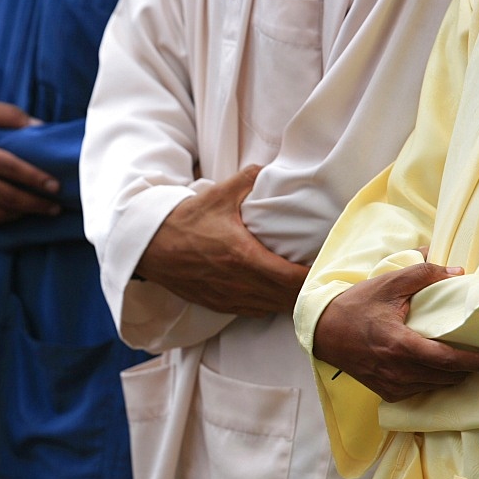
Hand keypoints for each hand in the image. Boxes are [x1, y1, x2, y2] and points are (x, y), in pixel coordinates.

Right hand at [0, 97, 60, 227]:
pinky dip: (1, 221)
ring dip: (20, 216)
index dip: (35, 179)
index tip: (55, 186)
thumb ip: (7, 114)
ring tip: (40, 211)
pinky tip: (16, 214)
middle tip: (55, 207)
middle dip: (35, 205)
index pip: (10, 168)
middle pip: (6, 197)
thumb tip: (38, 126)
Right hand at [136, 165, 308, 316]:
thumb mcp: (218, 195)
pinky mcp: (219, 305)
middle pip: (288, 299)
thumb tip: (272, 167)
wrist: (150, 248)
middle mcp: (238, 284)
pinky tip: (275, 291)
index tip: (328, 264)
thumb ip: (249, 179)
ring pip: (273, 309)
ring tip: (303, 284)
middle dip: (308, 290)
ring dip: (289, 299)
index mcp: (243, 258)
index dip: (315, 276)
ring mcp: (228, 298)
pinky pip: (255, 311)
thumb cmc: (184, 222)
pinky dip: (270, 304)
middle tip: (323, 274)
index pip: (293, 279)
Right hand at [313, 262, 478, 401]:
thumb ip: (423, 274)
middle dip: (470, 367)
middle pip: (448, 376)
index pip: (448, 360)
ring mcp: (390, 384)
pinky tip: (432, 367)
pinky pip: (420, 391)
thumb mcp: (387, 283)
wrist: (323, 331)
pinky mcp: (386, 392)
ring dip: (452, 374)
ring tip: (460, 359)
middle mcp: (396, 369)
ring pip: (437, 386)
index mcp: (399, 344)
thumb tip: (457, 273)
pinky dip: (433, 381)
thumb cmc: (355, 306)